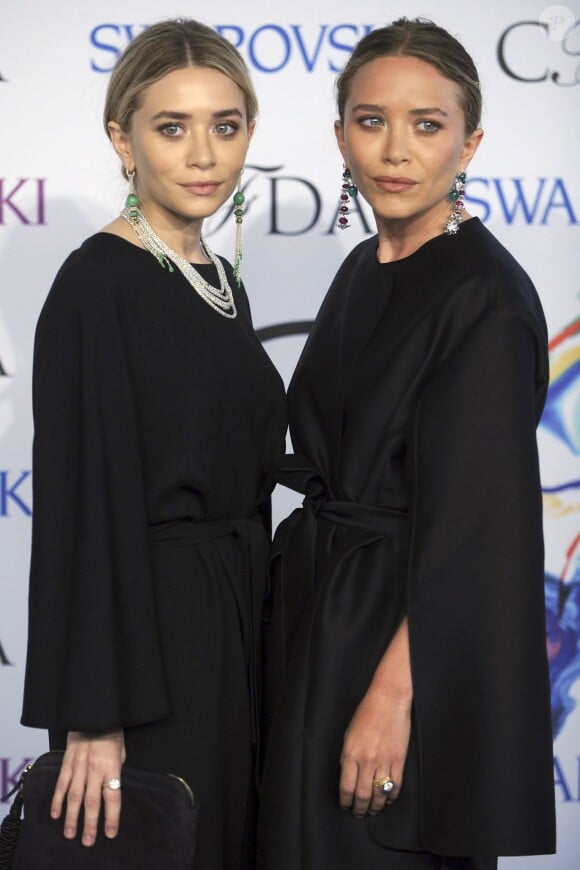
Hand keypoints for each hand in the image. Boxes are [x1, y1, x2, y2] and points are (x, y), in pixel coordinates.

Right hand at [50, 730, 125, 845]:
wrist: (94, 712)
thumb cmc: (111, 732)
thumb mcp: (121, 752)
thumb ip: (115, 772)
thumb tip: (111, 789)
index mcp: (111, 767)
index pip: (113, 797)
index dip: (112, 817)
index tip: (111, 833)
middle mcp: (95, 769)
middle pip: (92, 801)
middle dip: (90, 823)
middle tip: (88, 841)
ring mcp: (79, 765)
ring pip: (74, 796)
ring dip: (72, 817)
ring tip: (70, 833)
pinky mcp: (67, 761)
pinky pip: (61, 783)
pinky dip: (57, 799)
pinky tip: (56, 813)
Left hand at [338, 617, 411, 818]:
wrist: (388, 700)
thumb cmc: (366, 713)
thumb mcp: (349, 734)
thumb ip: (347, 756)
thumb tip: (348, 776)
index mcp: (351, 753)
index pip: (346, 787)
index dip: (345, 801)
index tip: (345, 806)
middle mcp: (367, 760)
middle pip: (363, 795)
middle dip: (360, 809)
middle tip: (358, 814)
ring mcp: (385, 761)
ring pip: (379, 794)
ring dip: (375, 807)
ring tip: (373, 811)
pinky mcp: (399, 760)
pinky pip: (395, 785)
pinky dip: (391, 796)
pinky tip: (387, 800)